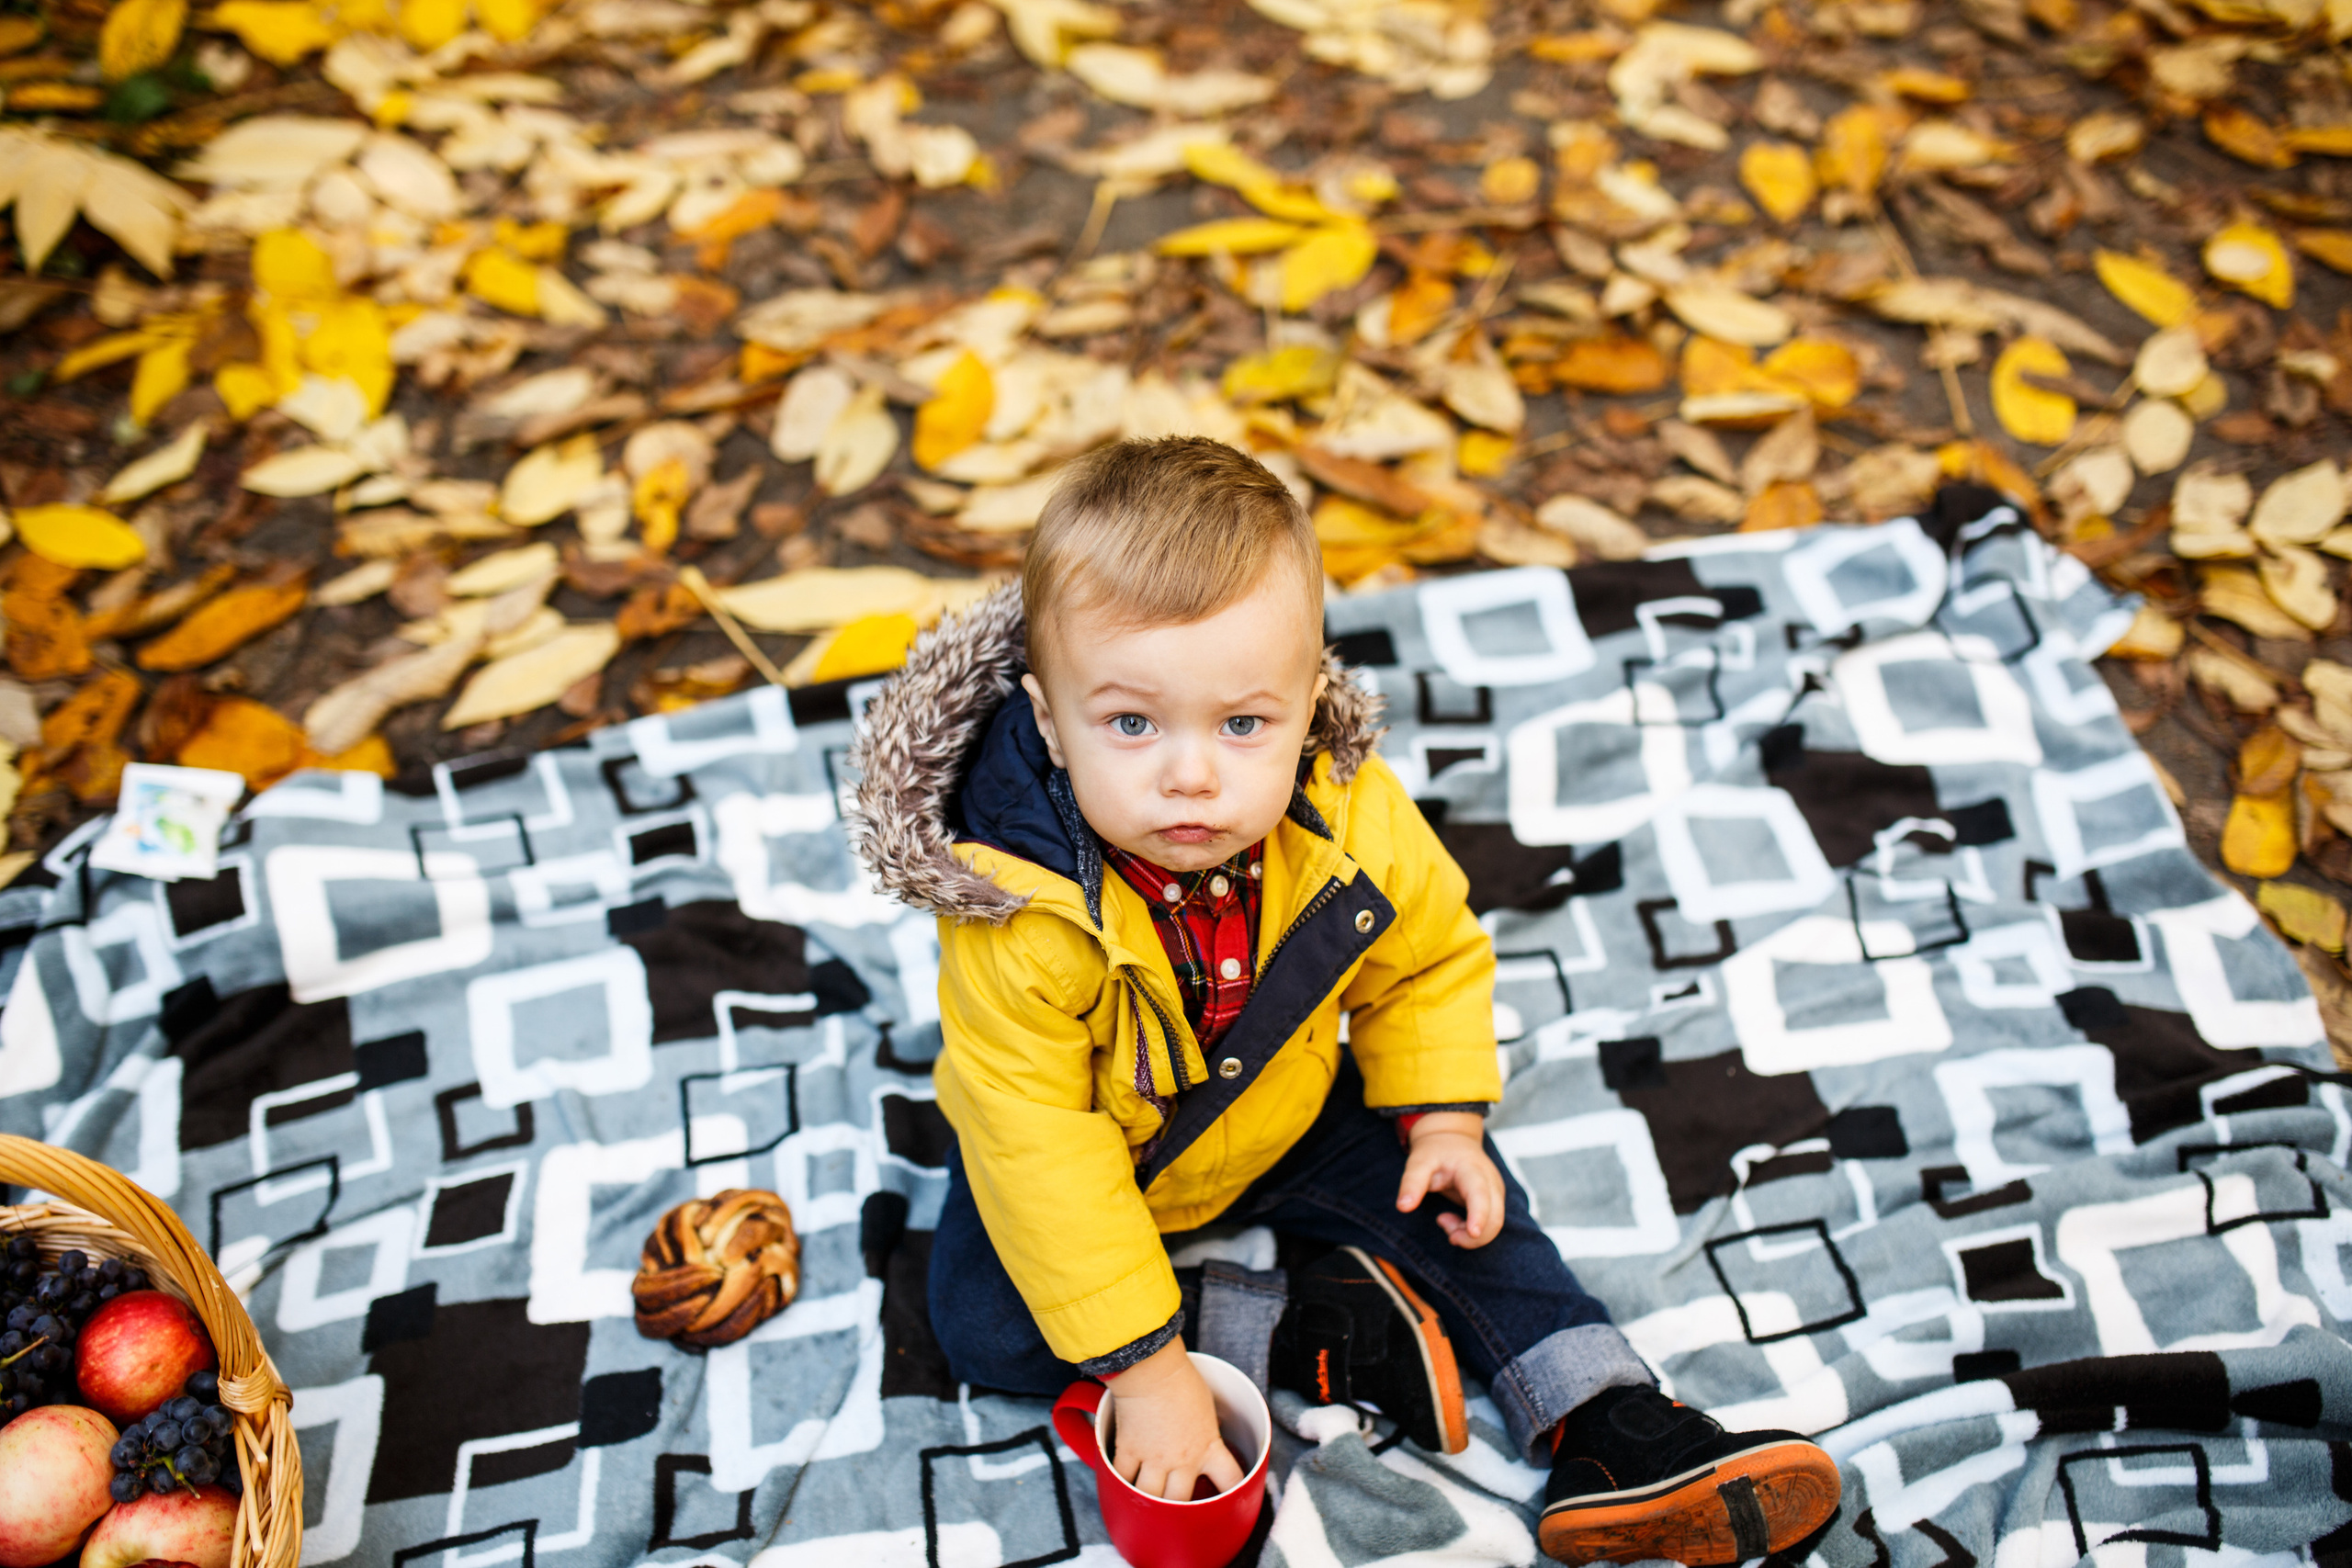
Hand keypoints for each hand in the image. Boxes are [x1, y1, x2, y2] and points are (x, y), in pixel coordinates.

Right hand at [1103, 1338, 1247, 1499]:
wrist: (1152, 1369)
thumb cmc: (1181, 1379)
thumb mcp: (1206, 1406)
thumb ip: (1206, 1428)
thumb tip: (1206, 1431)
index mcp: (1208, 1447)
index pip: (1230, 1480)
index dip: (1233, 1494)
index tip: (1229, 1498)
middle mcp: (1183, 1460)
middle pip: (1180, 1502)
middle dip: (1176, 1506)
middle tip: (1173, 1503)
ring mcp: (1154, 1459)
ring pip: (1149, 1498)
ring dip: (1147, 1499)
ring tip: (1146, 1498)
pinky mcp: (1130, 1450)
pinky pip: (1122, 1478)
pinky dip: (1121, 1482)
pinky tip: (1122, 1481)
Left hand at [1397, 1114, 1503, 1247]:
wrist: (1452, 1139)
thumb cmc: (1436, 1152)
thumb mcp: (1419, 1162)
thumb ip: (1411, 1183)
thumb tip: (1403, 1207)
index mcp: (1472, 1169)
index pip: (1479, 1194)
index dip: (1479, 1215)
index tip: (1473, 1232)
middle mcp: (1490, 1181)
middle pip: (1495, 1217)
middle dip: (1472, 1237)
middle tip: (1446, 1231)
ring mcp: (1496, 1192)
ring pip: (1494, 1224)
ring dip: (1470, 1235)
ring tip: (1444, 1221)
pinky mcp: (1495, 1200)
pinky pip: (1490, 1223)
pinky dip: (1471, 1231)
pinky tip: (1453, 1221)